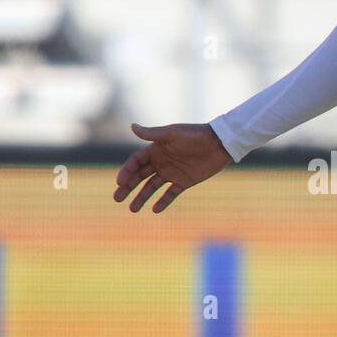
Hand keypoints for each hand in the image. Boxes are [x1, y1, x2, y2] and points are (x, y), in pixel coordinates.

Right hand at [113, 122, 231, 213]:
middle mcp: (161, 161)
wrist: (219, 143)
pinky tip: (154, 210)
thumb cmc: (195, 135)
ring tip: (132, 210)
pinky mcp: (184, 182)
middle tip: (117, 199)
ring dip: (141, 197)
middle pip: (140, 176)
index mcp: (156, 149)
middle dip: (128, 187)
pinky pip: (170, 194)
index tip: (120, 182)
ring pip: (152, 187)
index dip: (126, 171)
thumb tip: (132, 126)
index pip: (136, 162)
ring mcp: (172, 173)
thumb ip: (152, 134)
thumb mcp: (172, 134)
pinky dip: (163, 201)